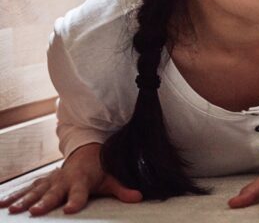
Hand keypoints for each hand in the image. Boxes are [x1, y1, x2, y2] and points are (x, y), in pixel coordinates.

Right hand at [0, 143, 141, 215]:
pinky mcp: (42, 182)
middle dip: (44, 202)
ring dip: (24, 200)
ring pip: (36, 191)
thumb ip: (122, 189)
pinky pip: (26, 189)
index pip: (79, 194)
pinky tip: (3, 205)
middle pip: (53, 193)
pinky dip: (13, 195)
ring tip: (13, 210)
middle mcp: (63, 180)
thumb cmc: (99, 170)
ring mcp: (50, 181)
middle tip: (36, 212)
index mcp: (81, 181)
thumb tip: (139, 197)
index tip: (69, 210)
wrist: (86, 152)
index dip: (75, 201)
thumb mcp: (111, 178)